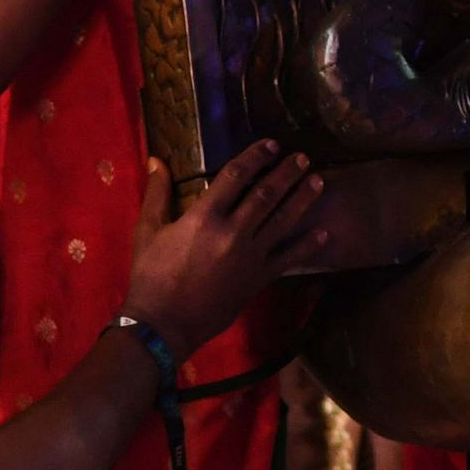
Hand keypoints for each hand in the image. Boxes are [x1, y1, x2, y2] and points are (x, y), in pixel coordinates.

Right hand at [121, 142, 326, 359]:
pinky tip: (323, 234)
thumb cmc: (151, 276)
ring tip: (318, 182)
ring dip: (302, 200)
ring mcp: (250, 257)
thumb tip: (157, 159)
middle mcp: (233, 233)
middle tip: (303, 157)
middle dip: (287, 173)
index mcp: (204, 217)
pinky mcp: (258, 279)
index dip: (255, 157)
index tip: (271, 145)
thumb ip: (156, 193)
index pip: (235, 176)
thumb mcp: (147, 231)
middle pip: (266, 195)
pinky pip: (288, 259)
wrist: (165, 324)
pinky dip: (306, 246)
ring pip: (282, 221)